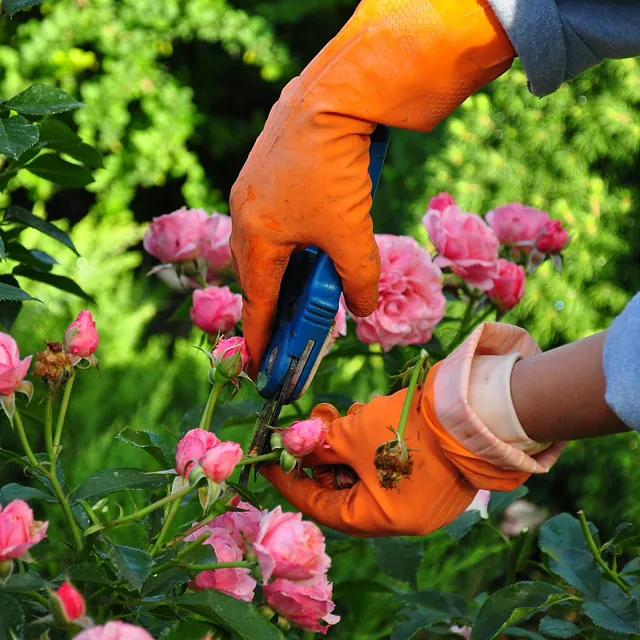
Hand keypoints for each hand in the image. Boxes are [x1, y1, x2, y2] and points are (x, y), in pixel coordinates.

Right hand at [230, 0, 514, 374]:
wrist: (333, 95)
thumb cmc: (336, 170)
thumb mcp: (352, 234)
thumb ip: (359, 279)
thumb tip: (364, 309)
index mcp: (257, 237)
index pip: (258, 302)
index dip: (260, 336)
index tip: (258, 363)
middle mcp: (244, 214)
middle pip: (255, 274)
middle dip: (270, 305)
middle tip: (283, 329)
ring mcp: (250, 187)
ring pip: (262, 244)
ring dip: (279, 270)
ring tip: (296, 287)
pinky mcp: (264, 167)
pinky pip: (269, 218)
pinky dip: (284, 240)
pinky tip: (304, 240)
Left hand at [262, 363, 528, 537]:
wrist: (472, 408)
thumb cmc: (407, 430)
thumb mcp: (353, 436)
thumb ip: (320, 446)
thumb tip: (293, 448)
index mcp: (381, 520)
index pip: (322, 506)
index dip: (291, 482)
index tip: (269, 463)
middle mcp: (402, 517)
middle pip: (344, 491)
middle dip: (321, 457)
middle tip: (306, 431)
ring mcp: (420, 497)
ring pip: (366, 475)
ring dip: (346, 447)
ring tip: (339, 416)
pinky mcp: (431, 475)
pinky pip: (388, 467)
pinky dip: (370, 446)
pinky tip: (367, 418)